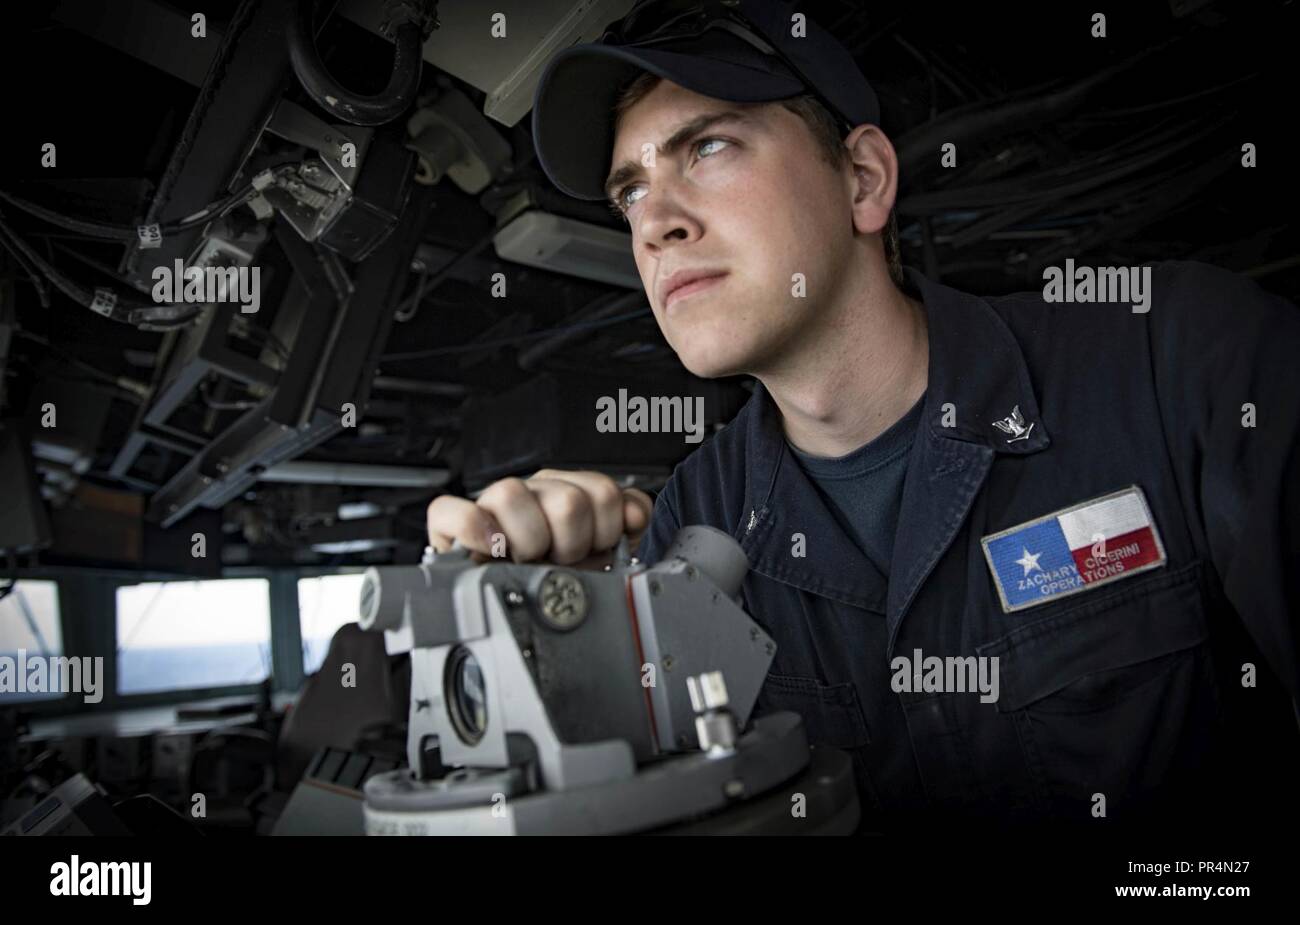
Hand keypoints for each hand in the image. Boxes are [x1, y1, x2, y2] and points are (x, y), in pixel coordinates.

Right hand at [425, 468, 653, 566]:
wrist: (522, 608)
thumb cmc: (560, 577)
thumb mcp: (605, 548)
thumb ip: (629, 518)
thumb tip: (636, 513)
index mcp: (564, 490)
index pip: (602, 491)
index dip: (606, 529)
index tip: (597, 550)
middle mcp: (529, 493)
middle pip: (565, 500)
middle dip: (572, 543)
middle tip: (563, 561)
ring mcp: (489, 506)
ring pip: (510, 494)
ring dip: (528, 540)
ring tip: (530, 562)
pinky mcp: (449, 526)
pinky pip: (451, 511)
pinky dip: (472, 528)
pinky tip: (493, 549)